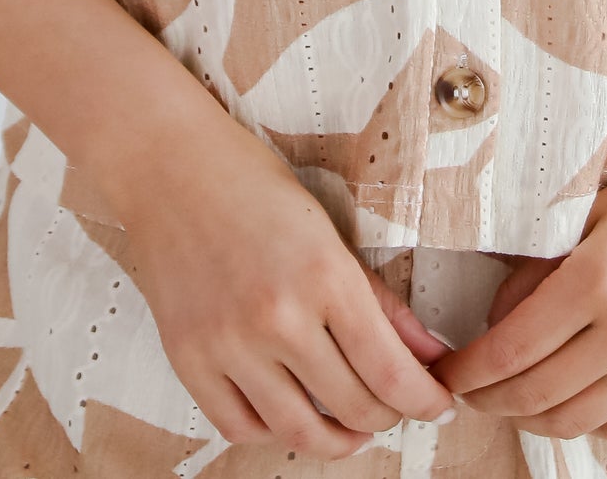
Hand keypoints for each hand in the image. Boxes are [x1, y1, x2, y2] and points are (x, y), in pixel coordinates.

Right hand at [116, 105, 457, 458]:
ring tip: (353, 427)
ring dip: (338, 439)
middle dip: (390, 416)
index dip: (424, 401)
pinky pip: (239, 427)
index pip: (390, 371)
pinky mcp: (188, 358)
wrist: (168, 165)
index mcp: (323, 274)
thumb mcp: (328, 229)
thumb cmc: (251, 183)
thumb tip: (427, 352)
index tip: (438, 405)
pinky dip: (273, 432)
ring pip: (299, 431)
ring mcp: (228, 343)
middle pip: (353, 407)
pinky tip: (292, 413)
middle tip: (398, 405)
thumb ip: (377, 298)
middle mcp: (277, 316)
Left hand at [427, 164, 606, 446]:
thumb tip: (494, 323)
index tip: (447, 376)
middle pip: (537, 393)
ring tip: (512, 402)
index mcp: (594, 280)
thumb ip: (533, 271)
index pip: (511, 348)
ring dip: (532, 419)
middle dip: (490, 400)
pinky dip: (587, 424)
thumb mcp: (581, 218)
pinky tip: (570, 402)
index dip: (469, 371)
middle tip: (470, 393)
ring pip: (576, 420)